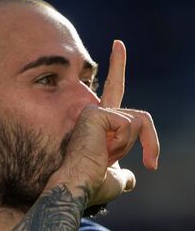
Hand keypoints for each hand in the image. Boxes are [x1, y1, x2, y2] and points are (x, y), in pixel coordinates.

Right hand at [47, 40, 158, 205]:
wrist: (79, 187)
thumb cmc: (93, 185)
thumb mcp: (116, 179)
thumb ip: (123, 174)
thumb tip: (129, 179)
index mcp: (100, 125)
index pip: (114, 91)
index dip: (117, 66)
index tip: (118, 43)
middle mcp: (96, 113)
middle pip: (141, 118)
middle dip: (151, 142)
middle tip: (151, 165)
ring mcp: (94, 111)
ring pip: (138, 122)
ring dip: (132, 146)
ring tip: (108, 158)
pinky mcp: (96, 113)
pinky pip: (129, 125)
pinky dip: (123, 143)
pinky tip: (103, 151)